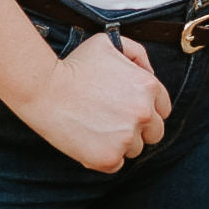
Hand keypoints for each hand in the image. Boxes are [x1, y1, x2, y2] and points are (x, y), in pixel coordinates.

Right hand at [16, 30, 173, 176]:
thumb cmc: (74, 64)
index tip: (129, 110)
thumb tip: (149, 72)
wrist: (44, 88)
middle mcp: (144, 113)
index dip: (147, 110)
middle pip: (154, 132)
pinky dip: (104, 156)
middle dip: (139, 129)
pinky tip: (88, 140)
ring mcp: (127, 138)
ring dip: (120, 142)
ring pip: (134, 149)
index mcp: (149, 87)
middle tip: (113, 121)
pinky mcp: (109, 158)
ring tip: (95, 127)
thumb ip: (136, 54)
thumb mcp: (108, 43)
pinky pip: (116, 164)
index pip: (163, 109)